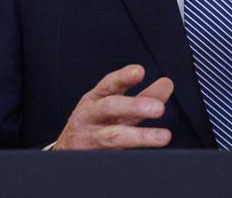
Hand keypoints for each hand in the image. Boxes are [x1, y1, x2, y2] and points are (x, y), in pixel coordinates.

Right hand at [54, 64, 173, 149]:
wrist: (66, 150)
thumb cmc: (94, 124)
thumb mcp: (114, 106)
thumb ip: (141, 97)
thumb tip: (166, 85)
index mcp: (95, 99)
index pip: (108, 85)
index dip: (123, 77)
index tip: (139, 71)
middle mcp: (89, 117)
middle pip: (109, 108)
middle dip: (134, 106)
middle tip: (158, 108)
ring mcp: (89, 139)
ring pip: (113, 137)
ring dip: (140, 136)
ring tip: (163, 136)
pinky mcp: (91, 160)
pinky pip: (112, 159)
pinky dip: (129, 158)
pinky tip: (146, 156)